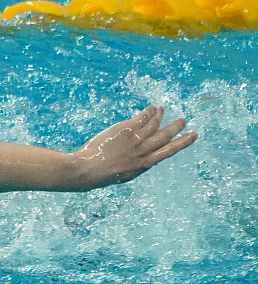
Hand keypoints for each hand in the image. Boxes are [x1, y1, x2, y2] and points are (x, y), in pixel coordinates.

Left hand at [72, 106, 196, 189]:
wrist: (89, 169)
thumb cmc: (104, 174)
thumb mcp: (127, 174)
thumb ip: (138, 164)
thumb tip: (146, 158)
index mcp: (146, 164)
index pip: (169, 151)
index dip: (183, 142)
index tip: (193, 135)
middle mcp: (144, 150)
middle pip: (165, 136)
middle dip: (176, 127)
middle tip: (183, 120)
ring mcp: (136, 139)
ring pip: (154, 124)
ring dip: (160, 116)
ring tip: (163, 110)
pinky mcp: (126, 129)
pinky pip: (141, 118)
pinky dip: (148, 112)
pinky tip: (151, 108)